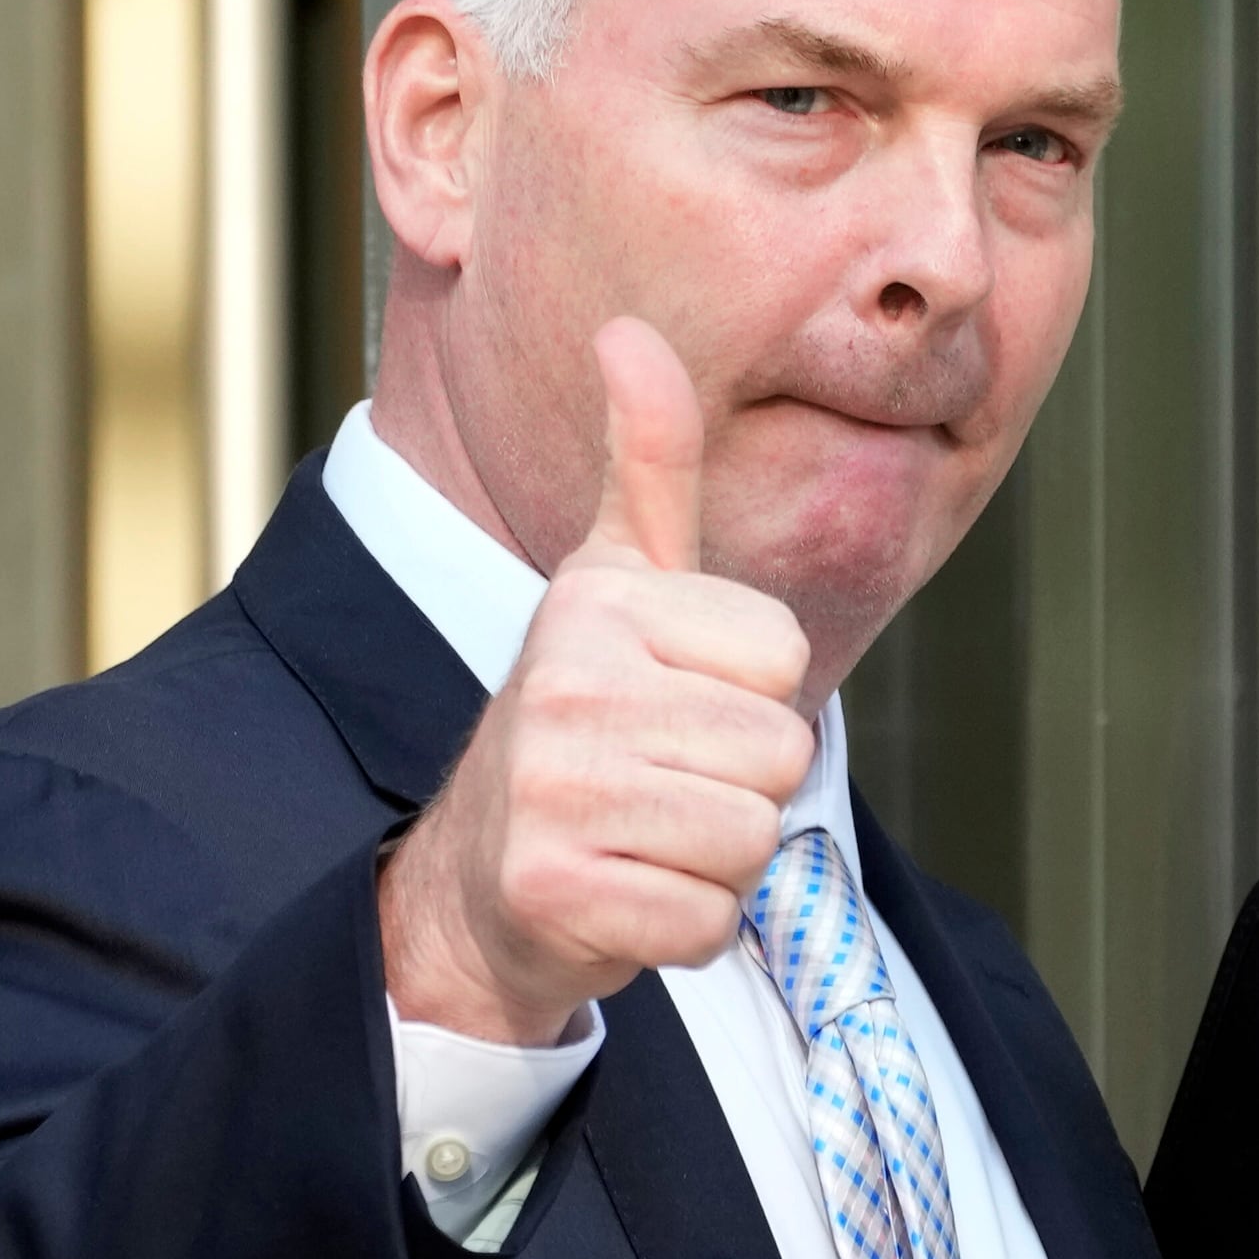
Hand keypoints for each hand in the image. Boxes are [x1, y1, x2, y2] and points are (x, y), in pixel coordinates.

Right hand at [380, 318, 815, 1046]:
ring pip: (749, 838)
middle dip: (736, 787)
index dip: (747, 696)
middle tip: (656, 784)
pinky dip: (682, 927)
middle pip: (776, 751)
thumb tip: (630, 330)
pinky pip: (707, 920)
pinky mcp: (550, 888)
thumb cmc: (581, 719)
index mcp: (595, 602)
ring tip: (643, 837)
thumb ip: (647, 461)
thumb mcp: (615, 581)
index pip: (781, 659)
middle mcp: (564, 682)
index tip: (670, 704)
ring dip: (714, 859)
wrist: (477, 875)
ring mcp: (551, 789)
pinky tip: (623, 896)